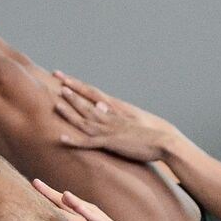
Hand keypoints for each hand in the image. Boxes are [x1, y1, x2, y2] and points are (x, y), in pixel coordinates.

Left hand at [51, 71, 181, 162]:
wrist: (164, 141)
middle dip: (71, 92)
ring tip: (56, 103)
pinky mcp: (111, 142)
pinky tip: (61, 138)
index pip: (93, 94)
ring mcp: (110, 129)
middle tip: (57, 79)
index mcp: (115, 111)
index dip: (79, 86)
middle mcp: (110, 117)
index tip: (65, 78)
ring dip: (70, 111)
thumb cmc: (150, 135)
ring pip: (85, 119)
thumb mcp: (131, 122)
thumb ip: (115, 117)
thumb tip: (101, 107)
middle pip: (87, 102)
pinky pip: (89, 142)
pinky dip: (75, 140)